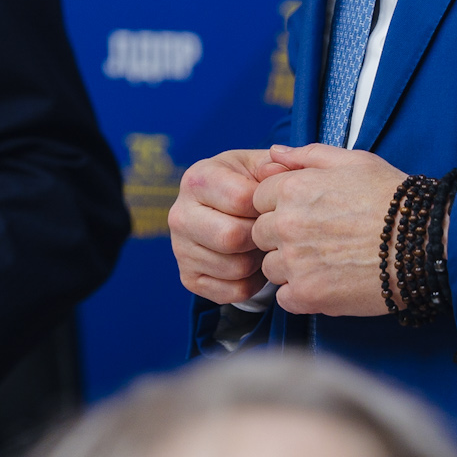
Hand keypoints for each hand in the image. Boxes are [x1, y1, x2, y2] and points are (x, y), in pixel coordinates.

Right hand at [169, 148, 286, 303]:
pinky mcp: (189, 278)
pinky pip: (233, 292)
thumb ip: (275, 164)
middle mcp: (180, 214)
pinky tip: (251, 262)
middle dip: (259, 237)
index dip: (266, 206)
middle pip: (232, 237)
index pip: (241, 199)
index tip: (270, 206)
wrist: (220, 212)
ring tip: (259, 245)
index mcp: (197, 179)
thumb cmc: (244, 185)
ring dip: (258, 261)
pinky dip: (252, 282)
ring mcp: (180, 249)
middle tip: (267, 230)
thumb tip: (276, 172)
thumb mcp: (258, 166)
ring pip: (236, 268)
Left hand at [252, 144, 408, 316]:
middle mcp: (286, 224)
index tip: (306, 214)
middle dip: (282, 236)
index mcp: (292, 188)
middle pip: (261, 234)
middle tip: (319, 239)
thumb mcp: (353, 161)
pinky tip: (328, 283)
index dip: (280, 207)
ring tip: (326, 261)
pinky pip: (284, 298)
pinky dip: (301, 295)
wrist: (424, 243)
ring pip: (271, 267)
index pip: (258, 200)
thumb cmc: (392, 197)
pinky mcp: (308, 295)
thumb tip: (273, 152)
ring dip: (290, 267)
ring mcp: (295, 262)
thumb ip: (307, 155)